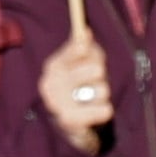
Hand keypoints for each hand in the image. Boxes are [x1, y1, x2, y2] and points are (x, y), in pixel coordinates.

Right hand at [35, 37, 114, 156]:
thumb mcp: (81, 63)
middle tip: (96, 81)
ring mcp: (58, 104)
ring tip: (94, 99)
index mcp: (53, 66)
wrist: (70, 123)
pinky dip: (104, 111)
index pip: (77, 49)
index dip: (89, 51)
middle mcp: (51, 84)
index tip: (88, 53)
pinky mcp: (69, 122)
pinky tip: (98, 112)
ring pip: (102, 90)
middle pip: (96, 70)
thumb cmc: (78, 86)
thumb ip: (84, 46)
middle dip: (102, 75)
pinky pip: (103, 111)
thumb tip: (85, 32)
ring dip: (103, 94)